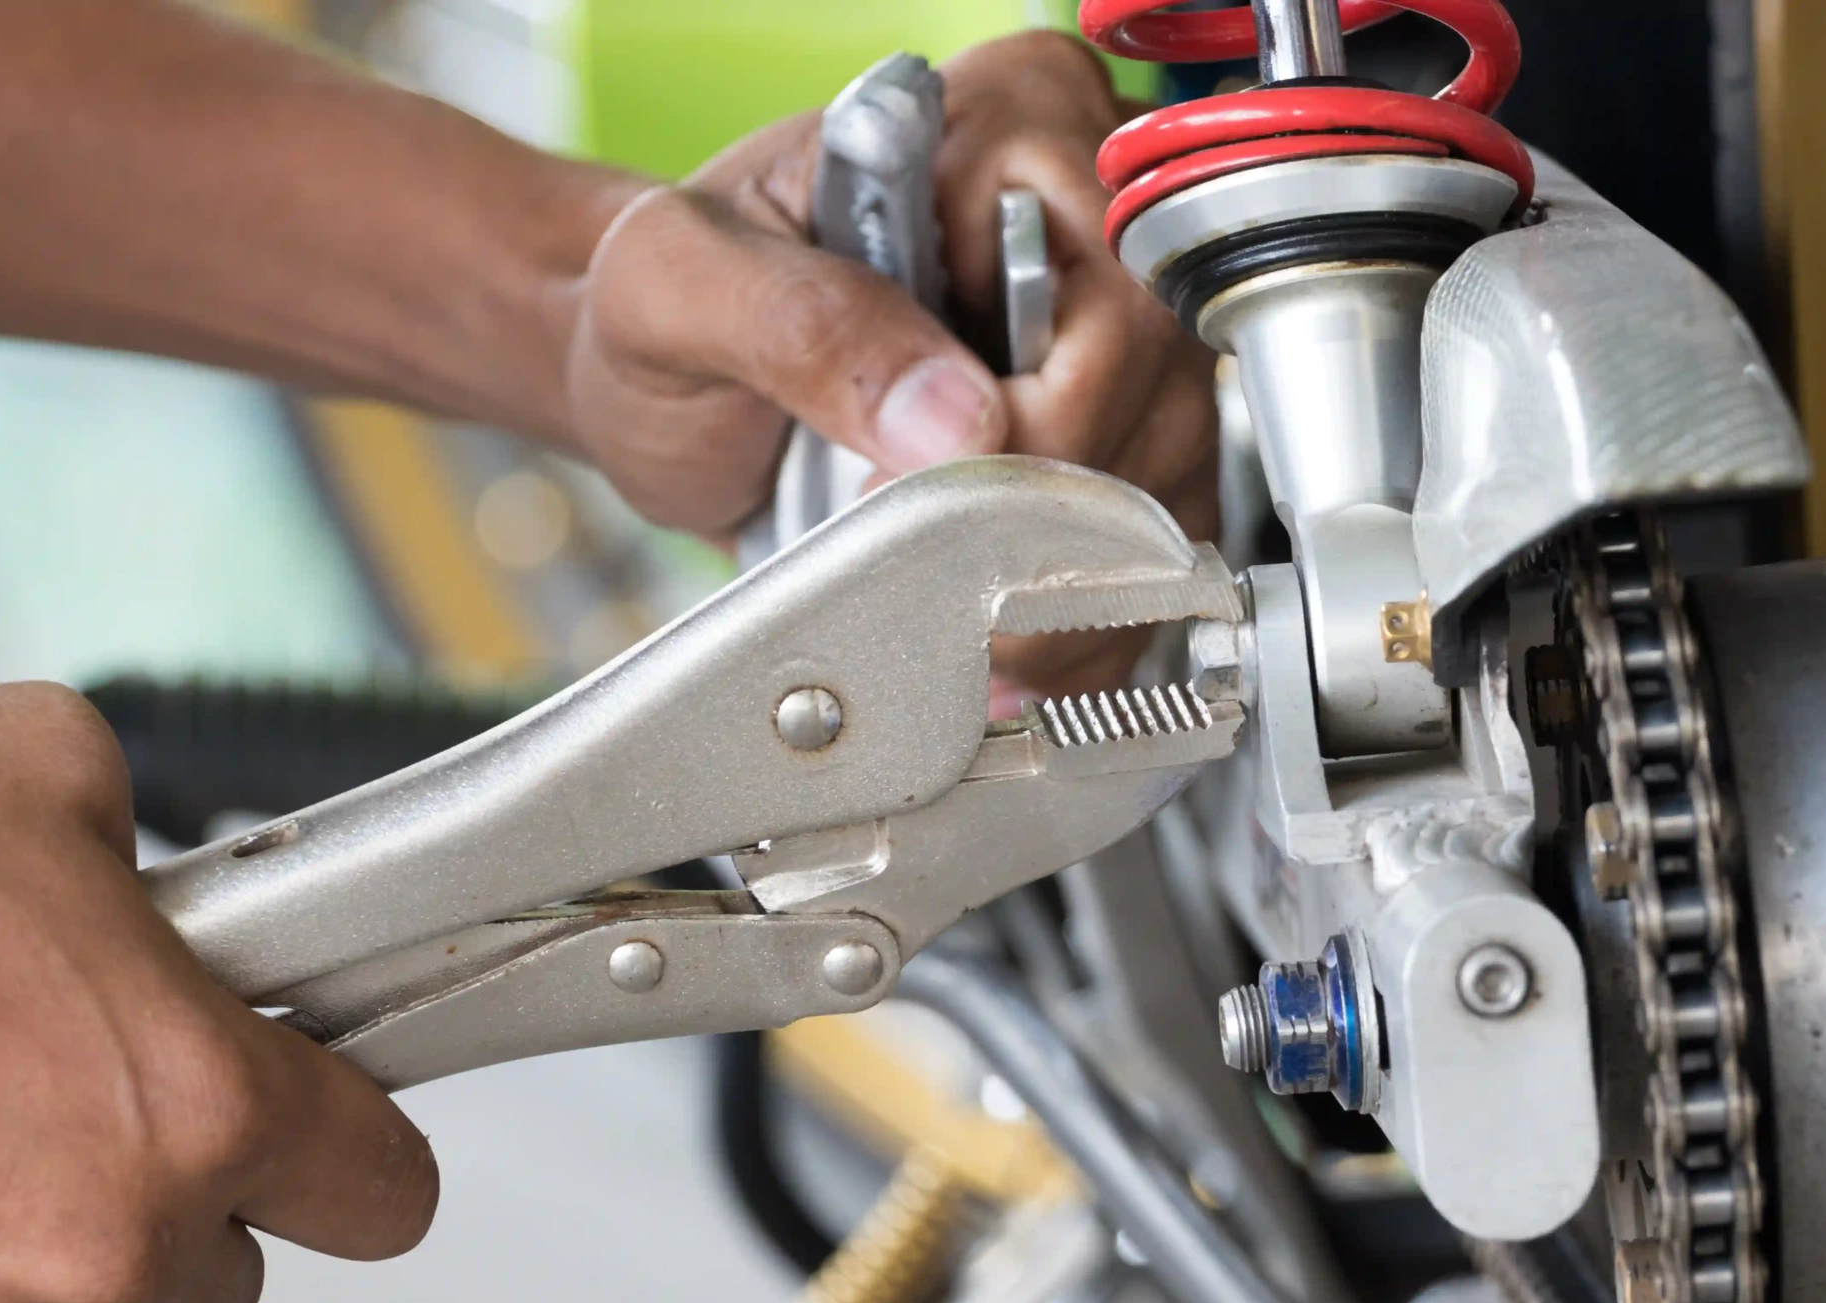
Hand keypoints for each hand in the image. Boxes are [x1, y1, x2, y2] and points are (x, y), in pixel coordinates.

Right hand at [0, 686, 435, 1302]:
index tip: (326, 1142)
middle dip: (179, 1212)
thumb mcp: (51, 778)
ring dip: (47, 1284)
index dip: (356, 1158)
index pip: (384, 1195)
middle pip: (226, 1289)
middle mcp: (113, 1246)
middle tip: (86, 1119)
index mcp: (204, 1104)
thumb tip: (173, 903)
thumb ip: (158, 876)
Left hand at [562, 30, 1217, 698]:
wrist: (651, 387)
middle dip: (1058, 522)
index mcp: (994, 128)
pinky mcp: (1105, 442)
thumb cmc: (661, 313)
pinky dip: (1095, 620)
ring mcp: (1105, 340)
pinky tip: (1020, 652)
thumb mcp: (680, 291)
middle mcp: (1075, 223)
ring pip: (1174, 477)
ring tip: (977, 638)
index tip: (935, 488)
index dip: (1045, 416)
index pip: (1105, 285)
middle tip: (951, 587)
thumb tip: (956, 419)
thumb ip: (802, 327)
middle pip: (1161, 390)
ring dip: (1081, 589)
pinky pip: (1156, 543)